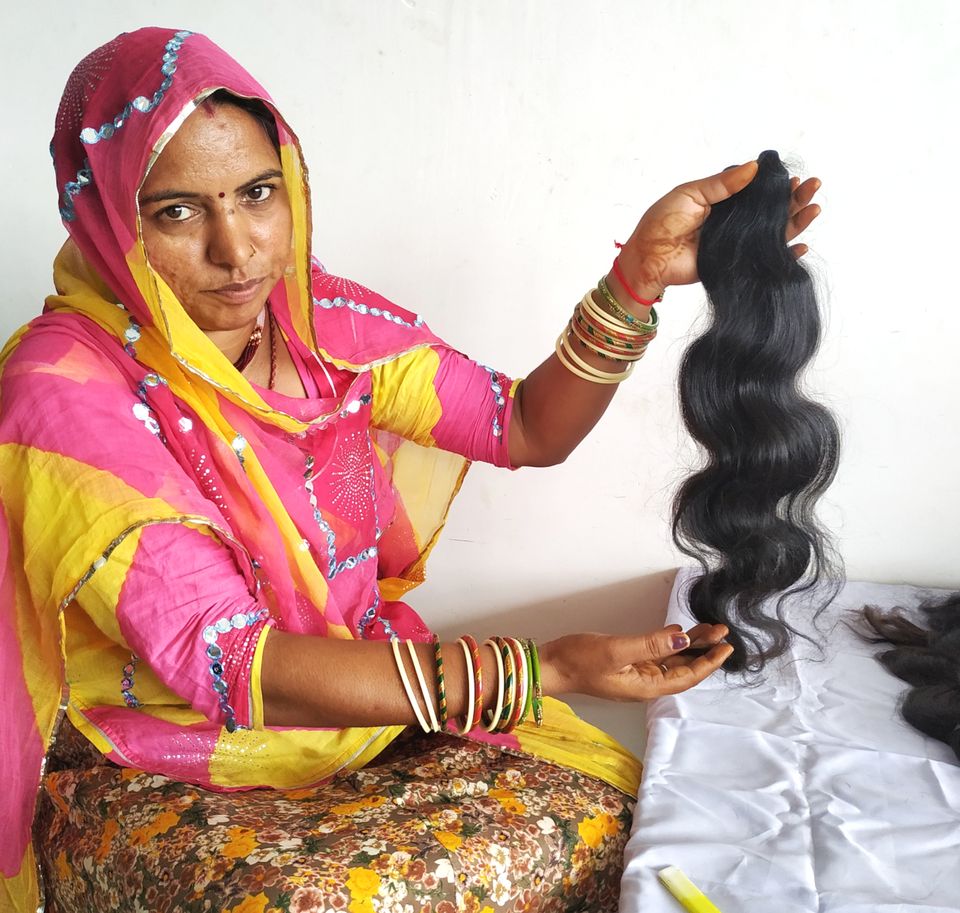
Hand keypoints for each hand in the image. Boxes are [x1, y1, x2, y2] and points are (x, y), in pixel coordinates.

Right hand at [539, 623, 732, 701]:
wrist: (550, 665)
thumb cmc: (579, 660)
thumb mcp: (617, 650)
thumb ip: (651, 644)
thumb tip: (683, 638)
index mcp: (646, 686)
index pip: (687, 677)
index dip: (708, 662)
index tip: (725, 646)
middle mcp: (645, 683)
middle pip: (682, 669)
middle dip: (704, 651)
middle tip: (721, 631)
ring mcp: (636, 674)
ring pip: (671, 660)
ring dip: (689, 646)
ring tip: (707, 629)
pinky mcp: (627, 663)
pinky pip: (656, 655)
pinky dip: (670, 643)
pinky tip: (678, 632)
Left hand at [614, 162, 822, 296]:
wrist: (648, 259)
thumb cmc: (662, 224)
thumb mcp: (691, 194)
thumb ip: (722, 184)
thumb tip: (754, 167)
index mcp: (723, 201)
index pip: (757, 190)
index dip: (776, 184)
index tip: (794, 176)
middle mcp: (734, 221)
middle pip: (772, 209)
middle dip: (795, 198)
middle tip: (812, 187)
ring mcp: (737, 243)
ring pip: (774, 232)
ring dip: (797, 221)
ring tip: (814, 208)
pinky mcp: (736, 264)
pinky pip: (764, 259)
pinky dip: (785, 255)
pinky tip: (800, 247)